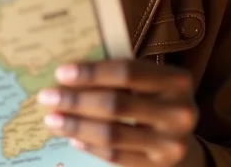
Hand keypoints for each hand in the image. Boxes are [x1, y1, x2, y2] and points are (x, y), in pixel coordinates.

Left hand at [38, 59, 199, 165]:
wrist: (182, 139)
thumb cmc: (154, 97)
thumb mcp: (149, 80)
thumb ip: (119, 73)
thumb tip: (69, 72)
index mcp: (177, 80)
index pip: (128, 72)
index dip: (92, 72)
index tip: (61, 72)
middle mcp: (180, 112)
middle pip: (116, 105)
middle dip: (76, 100)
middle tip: (47, 96)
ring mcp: (172, 144)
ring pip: (113, 134)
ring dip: (76, 126)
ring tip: (52, 119)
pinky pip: (117, 157)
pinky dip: (91, 146)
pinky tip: (73, 138)